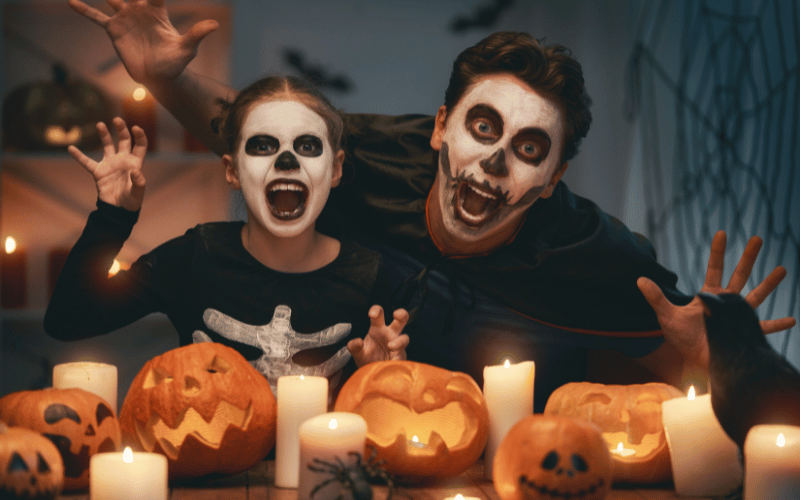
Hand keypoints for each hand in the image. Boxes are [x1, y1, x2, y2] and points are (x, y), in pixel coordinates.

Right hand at [68, 0, 217, 83]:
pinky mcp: (114, 31)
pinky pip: (97, 18)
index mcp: (157, 11)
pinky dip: (85, 10)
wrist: (159, 78)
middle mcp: (140, 11)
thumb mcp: (187, 48)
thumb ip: (197, 34)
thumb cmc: (175, 63)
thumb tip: (215, 24)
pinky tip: (72, 2)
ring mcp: (126, 19)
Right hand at [68, 117, 147, 210]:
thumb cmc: (131, 201)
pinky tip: (71, 148)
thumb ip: (139, 182)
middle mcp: (122, 160)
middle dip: (121, 129)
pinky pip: (87, 162)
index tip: (136, 128)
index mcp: (134, 163)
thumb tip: (136, 171)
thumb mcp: (137, 193)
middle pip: (124, 140)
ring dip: (104, 135)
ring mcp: (110, 164)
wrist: (117, 210)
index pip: (140, 145)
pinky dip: (79, 156)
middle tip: (117, 119)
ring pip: (107, 146)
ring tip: (100, 124)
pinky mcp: (98, 172)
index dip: (139, 136)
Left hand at [348, 306, 409, 366]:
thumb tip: (357, 342)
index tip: (371, 314)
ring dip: (399, 341)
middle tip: (396, 315)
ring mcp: (397, 344)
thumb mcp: (357, 352)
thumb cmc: (366, 358)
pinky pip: (402, 355)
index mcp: (377, 328)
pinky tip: (392, 361)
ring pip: (404, 338)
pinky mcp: (401, 356)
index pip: (379, 314)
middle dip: (401, 314)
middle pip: (401, 319)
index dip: (377, 310)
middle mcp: (389, 333)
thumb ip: (354, 346)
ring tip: (390, 346)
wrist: (372, 374)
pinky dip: (398, 358)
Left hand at [638, 230, 795, 373]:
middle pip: (739, 275)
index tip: (722, 232)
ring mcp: (737, 317)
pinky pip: (764, 329)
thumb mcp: (666, 316)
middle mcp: (726, 303)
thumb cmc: (681, 338)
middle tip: (757, 238)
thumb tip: (639, 279)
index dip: (717, 252)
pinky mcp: (743, 335)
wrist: (692, 361)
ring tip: (782, 269)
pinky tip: (792, 319)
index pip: (714, 268)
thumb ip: (655, 297)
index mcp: (708, 296)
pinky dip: (777, 325)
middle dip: (747, 257)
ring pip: (755, 296)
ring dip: (768, 284)